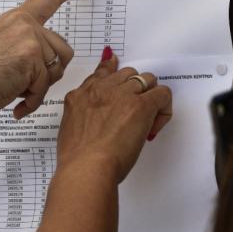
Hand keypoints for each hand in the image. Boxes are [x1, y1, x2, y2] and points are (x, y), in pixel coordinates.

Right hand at [0, 0, 101, 119]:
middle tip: (23, 84)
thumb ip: (27, 46)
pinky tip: (17, 104)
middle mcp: (24, 23)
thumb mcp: (3, 51)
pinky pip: (45, 85)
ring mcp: (28, 37)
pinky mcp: (30, 54)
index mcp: (17, 19)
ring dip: (40, 88)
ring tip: (15, 91)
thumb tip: (52, 60)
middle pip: (63, 50)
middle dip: (49, 74)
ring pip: (57, 69)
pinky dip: (33, 100)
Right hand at [56, 52, 173, 182]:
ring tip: (147, 121)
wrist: (86, 167)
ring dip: (150, 97)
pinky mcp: (141, 105)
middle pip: (128, 74)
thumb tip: (92, 123)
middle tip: (134, 115)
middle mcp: (100, 90)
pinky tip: (156, 123)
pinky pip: (162, 94)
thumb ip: (81, 119)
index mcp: (80, 96)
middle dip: (134, 90)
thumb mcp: (68, 132)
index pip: (101, 72)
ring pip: (147, 80)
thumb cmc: (77, 159)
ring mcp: (121, 95)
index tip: (115, 64)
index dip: (112, 69)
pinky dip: (164, 107)